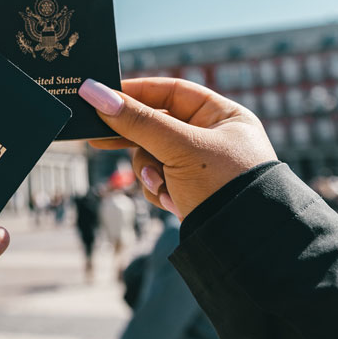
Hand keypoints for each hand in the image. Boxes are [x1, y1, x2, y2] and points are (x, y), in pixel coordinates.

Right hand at [78, 77, 275, 218]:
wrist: (245, 246)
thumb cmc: (223, 185)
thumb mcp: (178, 147)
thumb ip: (136, 120)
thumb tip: (94, 92)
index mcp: (222, 116)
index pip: (171, 92)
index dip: (137, 92)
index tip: (103, 96)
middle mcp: (212, 137)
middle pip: (156, 125)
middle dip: (135, 140)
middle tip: (98, 138)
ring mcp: (200, 166)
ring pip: (151, 155)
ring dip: (149, 171)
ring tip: (161, 185)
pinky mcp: (190, 191)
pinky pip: (158, 180)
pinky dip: (159, 190)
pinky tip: (173, 202)